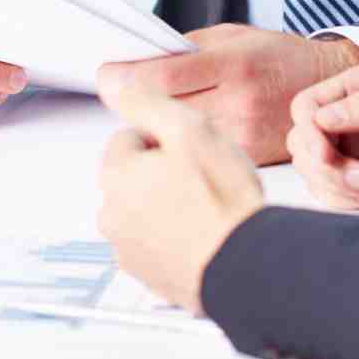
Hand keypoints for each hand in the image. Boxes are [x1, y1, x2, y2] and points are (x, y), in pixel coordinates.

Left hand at [97, 24, 358, 164]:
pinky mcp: (247, 163)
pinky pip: (200, 159)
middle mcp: (238, 103)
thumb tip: (141, 60)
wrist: (329, 94)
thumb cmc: (281, 60)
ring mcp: (243, 138)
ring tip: (163, 120)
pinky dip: (183, 153)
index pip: (164, 75)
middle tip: (125, 97)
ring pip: (177, 140)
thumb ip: (189, 49)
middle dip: (137, 107)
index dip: (126, 77)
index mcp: (234, 65)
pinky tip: (188, 143)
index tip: (106, 76)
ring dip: (157, 133)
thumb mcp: (236, 37)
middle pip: (163, 112)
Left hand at [97, 77, 263, 314]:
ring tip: (207, 205)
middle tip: (202, 175)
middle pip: (134, 174)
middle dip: (162, 170)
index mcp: (117, 175)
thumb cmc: (222, 201)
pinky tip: (203, 231)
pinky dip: (173, 235)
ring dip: (167, 203)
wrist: (246, 264)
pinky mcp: (147, 274)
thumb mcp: (190, 130)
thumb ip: (148, 102)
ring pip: (145, 208)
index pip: (129, 136)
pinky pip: (156, 241)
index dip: (166, 137)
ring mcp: (128, 248)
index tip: (191, 147)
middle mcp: (113, 214)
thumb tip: (118, 84)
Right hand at [286, 66, 358, 208]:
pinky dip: (347, 201)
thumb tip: (324, 117)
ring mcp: (356, 152)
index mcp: (356, 89)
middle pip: (303, 145)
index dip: (309, 133)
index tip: (328, 154)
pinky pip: (335, 195)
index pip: (306, 108)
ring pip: (315, 174)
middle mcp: (350, 119)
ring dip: (338, 187)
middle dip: (326, 168)